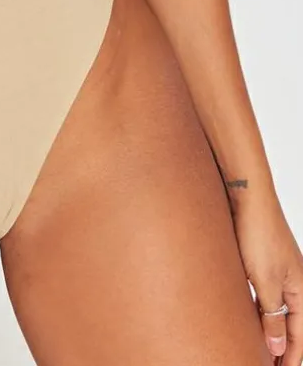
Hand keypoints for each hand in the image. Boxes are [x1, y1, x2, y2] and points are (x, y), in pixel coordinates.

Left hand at [233, 196, 302, 363]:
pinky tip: (251, 319)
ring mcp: (281, 272)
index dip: (291, 357)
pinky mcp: (265, 263)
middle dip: (283, 348)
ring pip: (279, 311)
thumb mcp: (265, 282)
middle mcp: (295, 283)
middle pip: (292, 325)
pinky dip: (261, 313)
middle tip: (269, 365)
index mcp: (302, 291)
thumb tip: (278, 347)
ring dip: (271, 331)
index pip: (300, 336)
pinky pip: (267, 296)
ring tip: (260, 350)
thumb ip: (271, 316)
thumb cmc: (259, 236)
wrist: (248, 197)